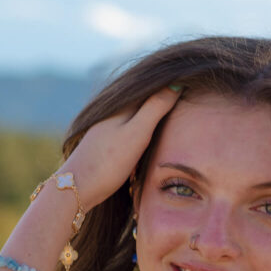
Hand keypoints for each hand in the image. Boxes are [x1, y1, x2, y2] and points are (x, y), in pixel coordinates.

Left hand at [58, 87, 181, 210]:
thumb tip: (177, 82)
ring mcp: (106, 127)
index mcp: (121, 104)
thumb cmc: (108, 162)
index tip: (194, 86)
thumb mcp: (137, 133)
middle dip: (163, 98)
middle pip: (144, 99)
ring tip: (175, 114)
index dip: (172, 86)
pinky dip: (142, 129)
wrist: (76, 188)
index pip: (153, 86)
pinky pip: (129, 129)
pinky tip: (149, 137)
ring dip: (153, 114)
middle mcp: (112, 111)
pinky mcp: (103, 143)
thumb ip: (155, 108)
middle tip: (189, 98)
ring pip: (136, 115)